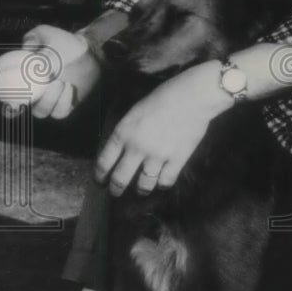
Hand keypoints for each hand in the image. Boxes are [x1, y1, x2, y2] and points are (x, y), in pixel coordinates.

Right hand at [0, 25, 100, 118]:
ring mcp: (47, 103)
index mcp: (19, 79)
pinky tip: (67, 86)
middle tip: (20, 101)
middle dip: (11, 110)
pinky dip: (62, 101)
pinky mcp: (64, 107)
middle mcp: (30, 94)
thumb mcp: (46, 34)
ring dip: (47, 99)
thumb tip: (25, 50)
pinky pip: (59, 112)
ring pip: (40, 112)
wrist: (87, 51)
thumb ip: (32, 38)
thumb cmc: (63, 43)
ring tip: (58, 81)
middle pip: (14, 112)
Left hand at [95, 61, 229, 196]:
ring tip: (141, 192)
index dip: (100, 175)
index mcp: (123, 133)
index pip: (104, 161)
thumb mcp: (135, 112)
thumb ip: (127, 131)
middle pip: (121, 178)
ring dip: (141, 190)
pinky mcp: (176, 161)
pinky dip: (162, 185)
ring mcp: (157, 157)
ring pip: (144, 184)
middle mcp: (136, 148)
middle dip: (116, 189)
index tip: (100, 181)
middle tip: (116, 193)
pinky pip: (166, 181)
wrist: (191, 98)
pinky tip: (161, 184)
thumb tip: (122, 148)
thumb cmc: (163, 97)